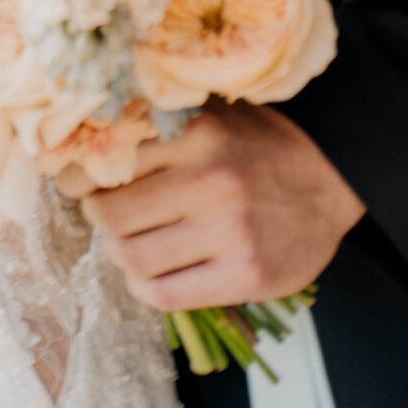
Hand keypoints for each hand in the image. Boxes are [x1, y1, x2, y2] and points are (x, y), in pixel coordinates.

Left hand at [59, 102, 364, 309]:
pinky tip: (149, 273)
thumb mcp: (212, 113)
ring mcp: (230, 233)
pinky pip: (167, 295)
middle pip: (111, 214)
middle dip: (96, 216)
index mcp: (198, 132)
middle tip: (102, 211)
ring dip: (118, 254)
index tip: (75, 180)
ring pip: (134, 258)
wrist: (333, 180)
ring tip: (128, 241)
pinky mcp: (247, 276)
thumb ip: (159, 121)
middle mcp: (211, 181)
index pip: (108, 158)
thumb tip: (86, 135)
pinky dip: (143, 287)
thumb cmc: (260, 144)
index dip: (78, 175)